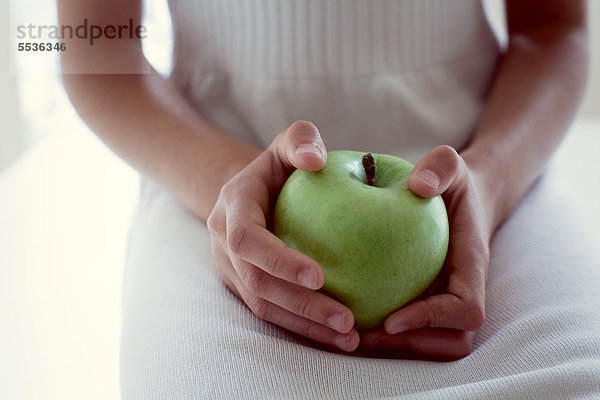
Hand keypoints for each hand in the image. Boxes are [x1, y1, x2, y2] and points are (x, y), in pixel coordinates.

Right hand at [207, 121, 359, 351]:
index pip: (247, 239)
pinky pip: (270, 313)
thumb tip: (316, 159)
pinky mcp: (243, 286)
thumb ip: (301, 139)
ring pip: (263, 306)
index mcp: (233, 207)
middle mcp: (225, 242)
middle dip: (300, 305)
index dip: (279, 260)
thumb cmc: (280, 166)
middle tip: (347, 320)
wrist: (254, 191)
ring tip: (348, 338)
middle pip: (257, 283)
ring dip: (305, 326)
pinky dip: (302, 328)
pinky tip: (336, 337)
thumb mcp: (289, 142)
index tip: (319, 276)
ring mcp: (231, 268)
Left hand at [360, 145, 490, 360]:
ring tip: (351, 335)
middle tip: (362, 336)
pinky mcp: (423, 300)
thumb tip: (418, 184)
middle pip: (451, 341)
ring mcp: (443, 299)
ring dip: (395, 347)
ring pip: (432, 343)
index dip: (433, 320)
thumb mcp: (451, 165)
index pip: (466, 309)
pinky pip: (409, 327)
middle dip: (411, 346)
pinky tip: (345, 315)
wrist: (457, 198)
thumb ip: (442, 166)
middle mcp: (460, 290)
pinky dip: (383, 332)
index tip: (392, 319)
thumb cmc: (451, 182)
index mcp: (471, 265)